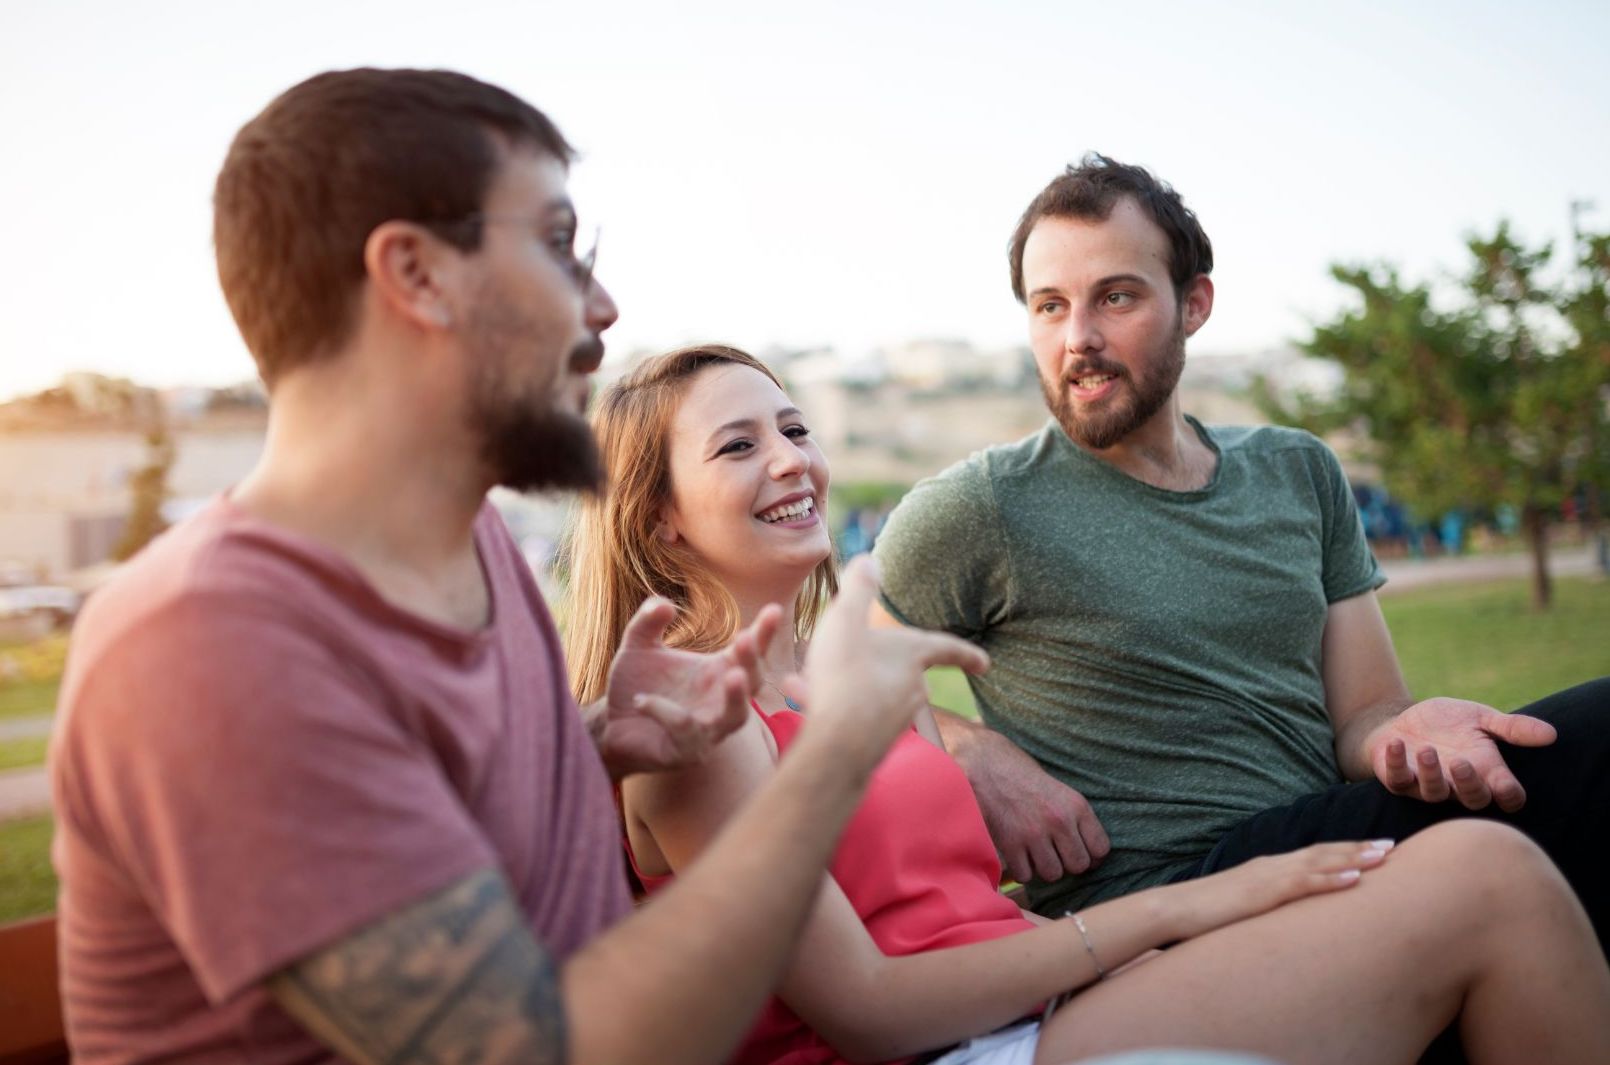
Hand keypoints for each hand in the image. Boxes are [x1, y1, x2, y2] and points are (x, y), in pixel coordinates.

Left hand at [591, 599, 780, 778]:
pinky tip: (642, 700)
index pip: (749, 650)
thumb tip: (664, 604)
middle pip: (753, 681)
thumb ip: (648, 622)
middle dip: (752, 661)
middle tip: (745, 639)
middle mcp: (721, 700)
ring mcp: (709, 729)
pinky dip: (666, 711)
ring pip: (736, 716)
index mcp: (718, 671)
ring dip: (737, 697)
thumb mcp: (638, 646)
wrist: (609, 724)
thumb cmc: (636, 684)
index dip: (764, 632)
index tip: (774, 609)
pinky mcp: (687, 751)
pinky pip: (686, 730)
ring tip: (733, 675)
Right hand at [791, 558, 989, 772]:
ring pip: (874, 692)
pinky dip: (836, 702)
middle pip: (905, 671)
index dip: (967, 653)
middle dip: (881, 662)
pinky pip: (855, 713)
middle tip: (853, 655)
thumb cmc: (844, 675)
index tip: (986, 664)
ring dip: (849, 682)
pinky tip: (804, 698)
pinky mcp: (875, 742)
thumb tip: (869, 560)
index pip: (948, 649)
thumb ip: (858, 590)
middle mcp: (913, 690)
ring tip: (812, 676)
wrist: (836, 743)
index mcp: (912, 657)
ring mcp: (896, 720)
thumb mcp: (845, 621)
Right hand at [944, 720, 1108, 883]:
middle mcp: (1059, 821)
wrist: (984, 763)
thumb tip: (1088, 852)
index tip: (1080, 851)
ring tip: (1036, 852)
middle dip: (1068, 863)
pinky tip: (1019, 854)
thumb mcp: (1059, 789)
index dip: (1092, 855)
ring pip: (1053, 874)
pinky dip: (1022, 869)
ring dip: (1045, 867)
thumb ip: (1075, 818)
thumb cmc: (1022, 774)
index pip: (1101, 849)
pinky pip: (1026, 875)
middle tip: (1056, 852)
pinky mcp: (1010, 843)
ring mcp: (1033, 834)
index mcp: (1076, 806)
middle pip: (1078, 865)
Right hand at [1166, 840, 1393, 941]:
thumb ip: (1266, 907)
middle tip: (1393, 846)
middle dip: (1359, 849)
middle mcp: (1272, 866)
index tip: (1374, 850)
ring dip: (1354, 858)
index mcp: (1268, 870)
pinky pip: (1303, 884)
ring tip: (1384, 856)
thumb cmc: (1205, 915)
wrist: (1173, 910)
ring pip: (1319, 862)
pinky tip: (1353, 878)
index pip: (1313, 856)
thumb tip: (1286, 920)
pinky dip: (1330, 879)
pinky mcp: (1262, 893)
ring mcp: (1268, 877)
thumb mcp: (1243, 908)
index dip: (1345, 851)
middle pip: (1323, 853)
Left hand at [1366, 697, 1556, 811]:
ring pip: (1434, 793)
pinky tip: (1395, 742)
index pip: (1508, 796)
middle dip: (1468, 785)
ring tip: (1426, 749)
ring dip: (1430, 773)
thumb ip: (1511, 727)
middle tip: (1460, 762)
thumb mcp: (1480, 719)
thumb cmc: (1448, 724)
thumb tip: (1551, 733)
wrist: (1404, 722)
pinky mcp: (1398, 780)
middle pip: (1473, 800)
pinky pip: (1397, 779)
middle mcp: (1459, 784)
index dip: (1509, 796)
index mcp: (1486, 771)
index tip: (1505, 784)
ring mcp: (1428, 785)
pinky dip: (1395, 762)